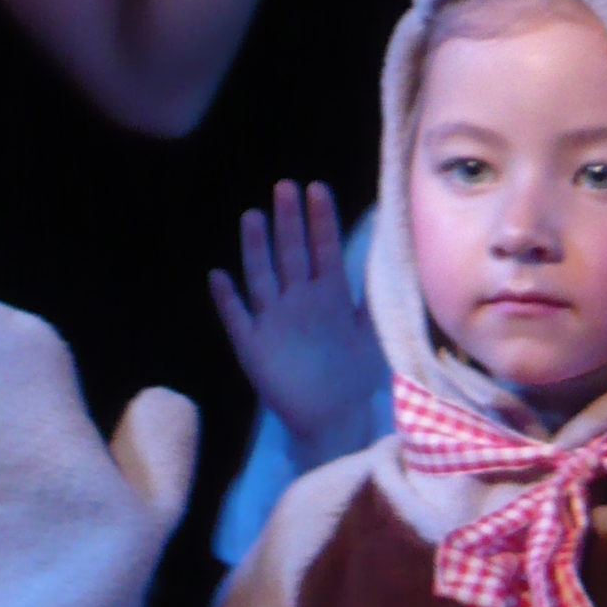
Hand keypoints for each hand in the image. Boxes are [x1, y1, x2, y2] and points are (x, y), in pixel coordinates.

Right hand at [211, 182, 385, 453]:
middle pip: (292, 253)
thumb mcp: (375, 336)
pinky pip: (237, 318)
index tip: (317, 189)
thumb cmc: (357, 379)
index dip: (321, 221)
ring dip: (256, 248)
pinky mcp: (253, 346)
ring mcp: (274, 321)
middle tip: (285, 186)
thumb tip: (389, 258)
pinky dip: (227, 299)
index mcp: (330, 297)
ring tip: (253, 216)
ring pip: (262, 275)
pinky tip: (218, 276)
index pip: (325, 250)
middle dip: (289, 221)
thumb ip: (376, 297)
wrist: (334, 420)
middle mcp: (300, 302)